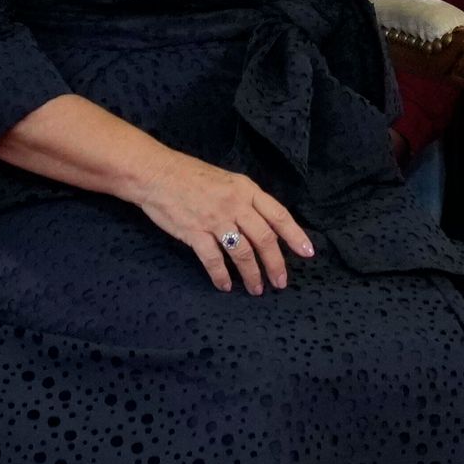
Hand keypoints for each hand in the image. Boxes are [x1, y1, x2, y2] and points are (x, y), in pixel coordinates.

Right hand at [130, 148, 312, 293]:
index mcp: (247, 190)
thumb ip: (246, 200)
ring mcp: (215, 219)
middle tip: (281, 282)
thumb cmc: (191, 176)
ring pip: (242, 252)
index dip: (295, 236)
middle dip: (276, 264)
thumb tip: (265, 224)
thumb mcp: (228, 180)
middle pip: (264, 238)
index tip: (308, 253)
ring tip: (256, 289)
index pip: (279, 215)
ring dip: (252, 274)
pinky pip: (213, 259)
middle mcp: (235, 204)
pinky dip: (221, 275)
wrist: (155, 173)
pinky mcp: (194, 232)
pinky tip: (225, 286)